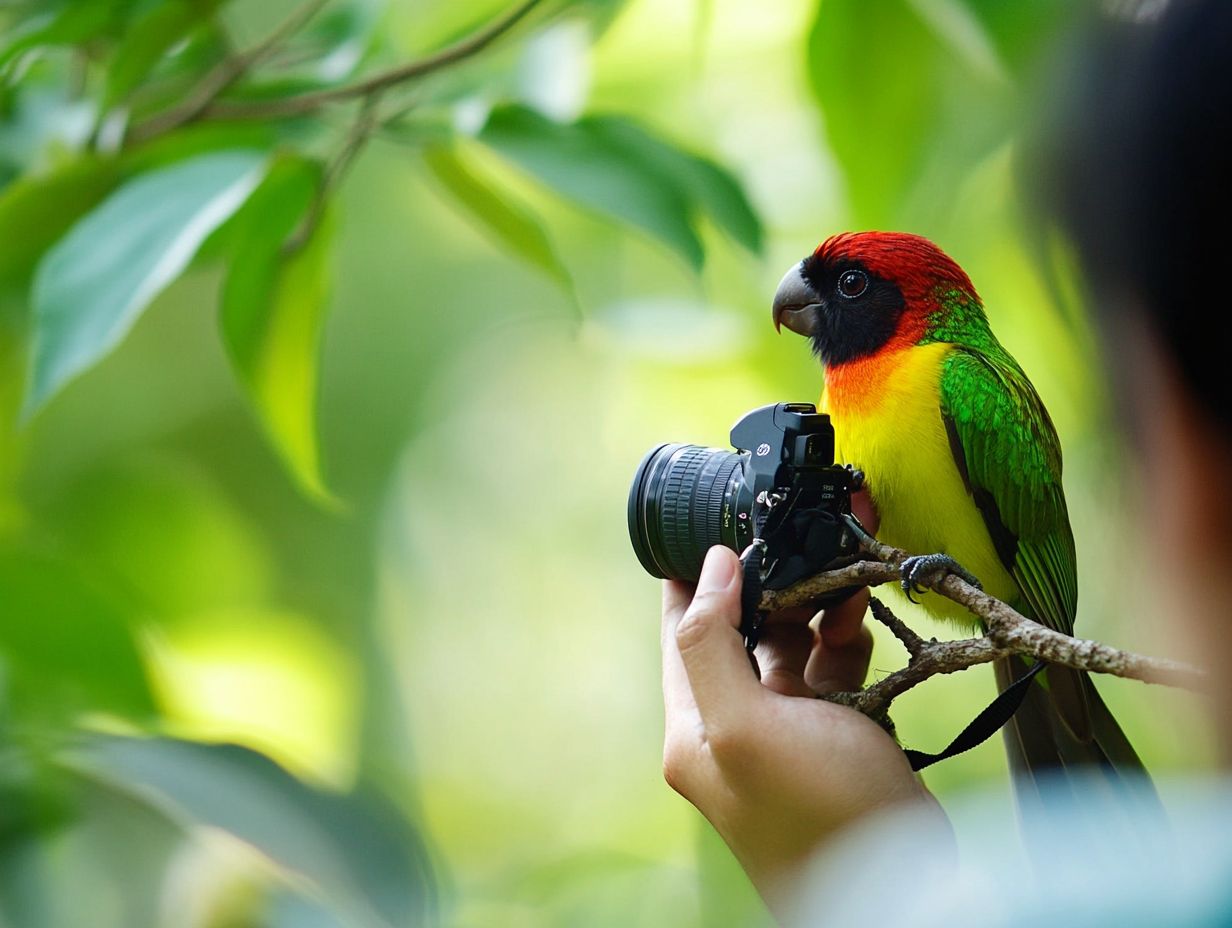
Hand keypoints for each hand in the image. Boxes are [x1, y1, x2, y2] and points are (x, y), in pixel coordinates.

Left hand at [661, 540, 945, 914]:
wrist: (902, 883)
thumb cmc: (817, 813)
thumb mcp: (746, 724)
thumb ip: (710, 644)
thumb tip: (707, 568)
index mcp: (694, 728)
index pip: (681, 634)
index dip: (694, 580)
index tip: (715, 528)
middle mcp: (733, 728)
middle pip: (741, 634)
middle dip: (773, 588)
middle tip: (803, 545)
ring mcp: (787, 734)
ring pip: (792, 647)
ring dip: (816, 611)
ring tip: (846, 581)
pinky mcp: (836, 736)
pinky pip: (833, 672)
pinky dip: (846, 643)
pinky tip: (861, 622)